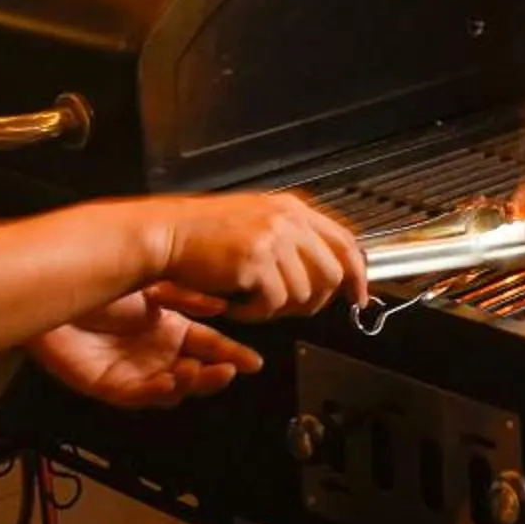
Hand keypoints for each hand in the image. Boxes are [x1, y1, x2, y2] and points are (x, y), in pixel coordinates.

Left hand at [32, 289, 260, 406]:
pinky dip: (155, 392)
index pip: (209, 347)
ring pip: (171, 390)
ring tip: (199, 372)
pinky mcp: (109, 384)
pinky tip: (167, 381)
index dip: (231, 355)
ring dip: (188, 384)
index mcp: (170, 328)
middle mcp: (155, 352)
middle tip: (230, 370)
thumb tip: (221, 304)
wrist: (56, 286)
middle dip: (215, 375)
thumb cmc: (96, 282)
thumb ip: (188, 296)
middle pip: (195, 373)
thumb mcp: (153, 283)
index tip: (251, 361)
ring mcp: (134, 370)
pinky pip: (138, 396)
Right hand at [148, 191, 368, 320]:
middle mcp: (288, 221)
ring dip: (276, 309)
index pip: (345, 243)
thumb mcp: (258, 223)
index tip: (357, 297)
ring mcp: (273, 240)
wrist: (166, 235)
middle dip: (314, 301)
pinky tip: (234, 303)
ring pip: (302, 295)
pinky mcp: (255, 261)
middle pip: (331, 274)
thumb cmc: (203, 234)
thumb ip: (294, 240)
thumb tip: (328, 274)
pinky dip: (254, 314)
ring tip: (249, 301)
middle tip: (286, 308)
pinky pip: (273, 305)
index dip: (357, 275)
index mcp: (293, 209)